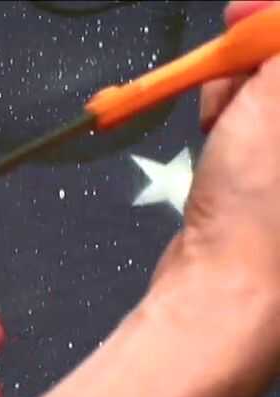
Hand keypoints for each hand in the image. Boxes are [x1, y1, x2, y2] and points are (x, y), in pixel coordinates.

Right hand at [153, 1, 279, 284]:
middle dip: (253, 60)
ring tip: (215, 118)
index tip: (240, 16)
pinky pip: (251, 122)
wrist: (225, 281)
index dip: (275, 26)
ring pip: (265, 95)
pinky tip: (212, 131)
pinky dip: (228, 115)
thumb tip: (267, 12)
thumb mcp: (277, 101)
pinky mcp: (269, 175)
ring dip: (234, 89)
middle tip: (224, 66)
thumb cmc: (261, 194)